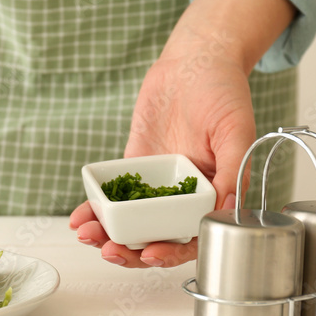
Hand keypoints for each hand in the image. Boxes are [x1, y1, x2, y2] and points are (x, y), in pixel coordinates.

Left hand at [70, 0, 296, 267]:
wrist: (194, 60)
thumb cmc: (224, 91)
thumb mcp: (236, 129)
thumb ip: (232, 170)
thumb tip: (225, 210)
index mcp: (214, 195)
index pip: (192, 238)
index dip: (172, 253)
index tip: (150, 254)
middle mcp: (184, 196)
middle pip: (156, 237)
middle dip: (130, 250)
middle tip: (108, 250)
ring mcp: (157, 184)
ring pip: (131, 221)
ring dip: (108, 234)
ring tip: (86, 235)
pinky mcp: (134, 167)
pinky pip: (113, 195)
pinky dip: (96, 208)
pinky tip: (80, 216)